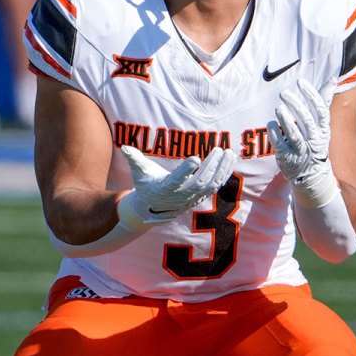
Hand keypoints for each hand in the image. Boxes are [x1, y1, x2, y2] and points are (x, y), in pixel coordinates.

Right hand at [117, 145, 235, 230]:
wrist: (152, 208)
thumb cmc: (146, 184)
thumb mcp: (139, 172)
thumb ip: (134, 159)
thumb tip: (125, 147)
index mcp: (164, 189)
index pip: (175, 181)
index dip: (185, 171)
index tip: (194, 158)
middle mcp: (180, 196)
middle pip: (199, 182)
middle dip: (211, 167)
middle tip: (218, 150)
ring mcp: (192, 198)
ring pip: (211, 185)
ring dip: (222, 169)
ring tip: (228, 152)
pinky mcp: (201, 197)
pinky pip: (216, 186)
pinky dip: (225, 174)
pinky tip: (230, 160)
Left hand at [266, 79, 340, 207]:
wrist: (312, 175)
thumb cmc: (315, 141)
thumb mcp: (323, 124)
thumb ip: (325, 101)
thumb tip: (333, 79)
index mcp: (324, 130)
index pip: (321, 110)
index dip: (311, 95)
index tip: (301, 82)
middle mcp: (314, 140)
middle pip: (306, 121)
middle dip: (295, 105)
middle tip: (284, 93)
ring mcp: (300, 151)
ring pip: (294, 134)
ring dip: (285, 119)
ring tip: (278, 107)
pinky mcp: (287, 158)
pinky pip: (279, 144)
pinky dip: (275, 132)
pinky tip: (271, 122)